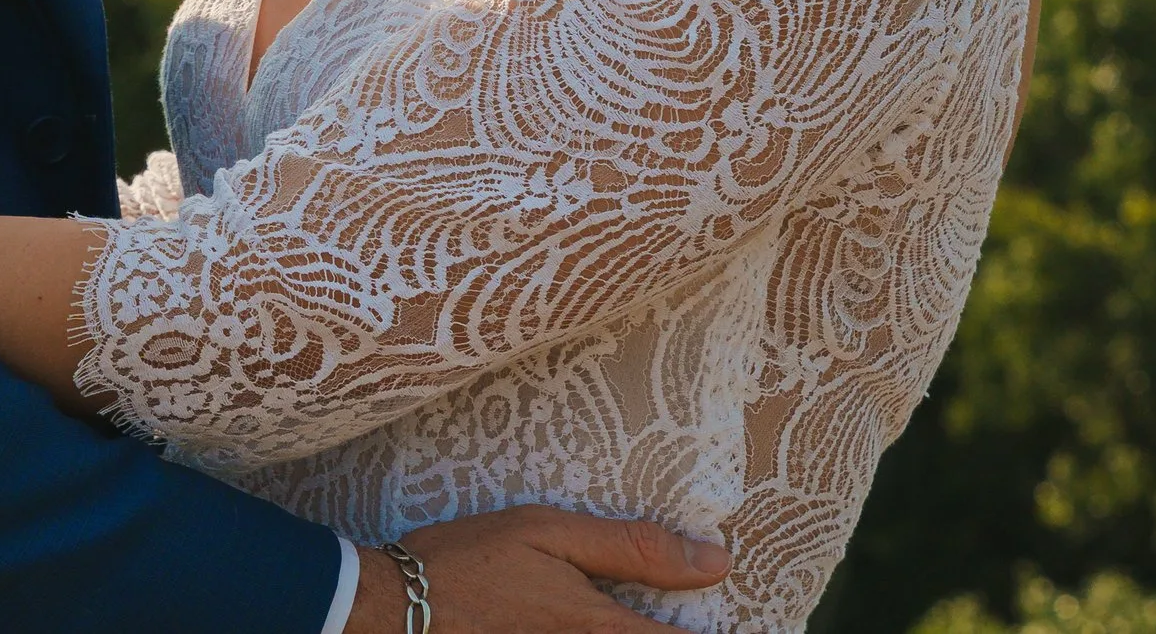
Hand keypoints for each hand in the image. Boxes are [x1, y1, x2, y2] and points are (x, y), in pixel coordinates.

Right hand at [343, 511, 729, 633]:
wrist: (399, 607)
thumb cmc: (472, 559)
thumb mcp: (550, 531)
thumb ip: (631, 546)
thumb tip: (715, 560)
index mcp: (601, 627)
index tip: (756, 623)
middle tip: (704, 614)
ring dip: (648, 633)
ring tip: (659, 614)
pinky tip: (608, 617)